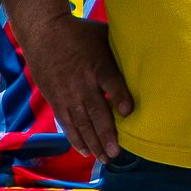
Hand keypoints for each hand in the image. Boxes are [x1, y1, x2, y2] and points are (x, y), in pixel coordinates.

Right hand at [16, 15, 132, 163]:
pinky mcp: (55, 99)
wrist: (43, 32)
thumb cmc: (79, 32)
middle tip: (116, 154)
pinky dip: (75, 138)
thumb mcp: (103, 35)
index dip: (119, 96)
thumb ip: (120, 52)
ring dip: (93, 143)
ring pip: (80, 123)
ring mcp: (67, 94)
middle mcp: (82, 83)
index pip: (110, 82)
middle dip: (106, 134)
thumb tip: (147, 58)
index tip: (128, 111)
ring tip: (104, 159)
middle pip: (95, 111)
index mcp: (97, 64)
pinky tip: (85, 151)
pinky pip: (66, 123)